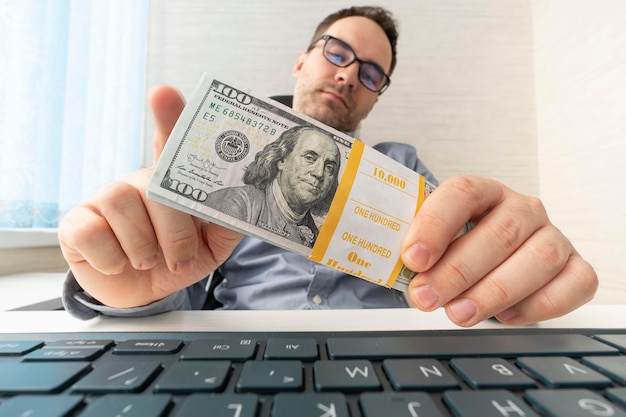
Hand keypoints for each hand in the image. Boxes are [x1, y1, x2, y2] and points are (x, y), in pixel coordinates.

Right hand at [58, 86, 242, 307]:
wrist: (145, 292)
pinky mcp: (78, 223)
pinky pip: (92, 232)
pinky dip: (112, 258)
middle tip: (181, 260)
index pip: (171, 142)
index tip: (164, 94)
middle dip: (175, 232)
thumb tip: (246, 198)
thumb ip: (229, 220)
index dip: (169, 117)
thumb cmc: (180, 258)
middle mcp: (138, 182)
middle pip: (155, 186)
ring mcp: (105, 199)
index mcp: (172, 182)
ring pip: (123, 204)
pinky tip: (118, 264)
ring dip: (143, 246)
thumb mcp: (213, 244)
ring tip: (150, 262)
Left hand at [401, 175, 597, 326]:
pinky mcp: (575, 267)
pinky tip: (506, 317)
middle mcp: (522, 208)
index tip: (412, 258)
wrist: (491, 262)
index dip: (436, 224)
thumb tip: (388, 266)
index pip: (462, 193)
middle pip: (498, 232)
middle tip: (426, 298)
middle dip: (457, 271)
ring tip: (459, 314)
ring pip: (538, 259)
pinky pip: (574, 284)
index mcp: (483, 192)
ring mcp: (552, 236)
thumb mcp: (431, 242)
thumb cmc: (456, 250)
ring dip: (494, 292)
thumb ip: (414, 249)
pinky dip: (540, 305)